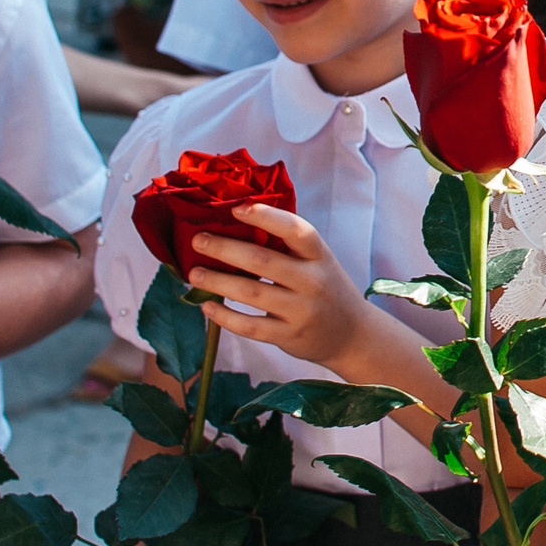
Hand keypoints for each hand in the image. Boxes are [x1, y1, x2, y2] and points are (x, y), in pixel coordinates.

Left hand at [186, 203, 371, 368]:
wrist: (351, 334)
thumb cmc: (325, 288)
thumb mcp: (318, 262)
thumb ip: (288, 246)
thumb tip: (236, 225)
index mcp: (319, 255)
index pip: (295, 230)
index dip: (266, 217)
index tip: (236, 209)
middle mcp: (313, 281)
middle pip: (263, 261)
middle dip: (225, 248)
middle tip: (198, 240)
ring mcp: (301, 311)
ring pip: (251, 293)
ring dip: (218, 281)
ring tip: (194, 273)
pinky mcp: (288, 337)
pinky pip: (250, 327)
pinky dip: (224, 317)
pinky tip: (208, 306)